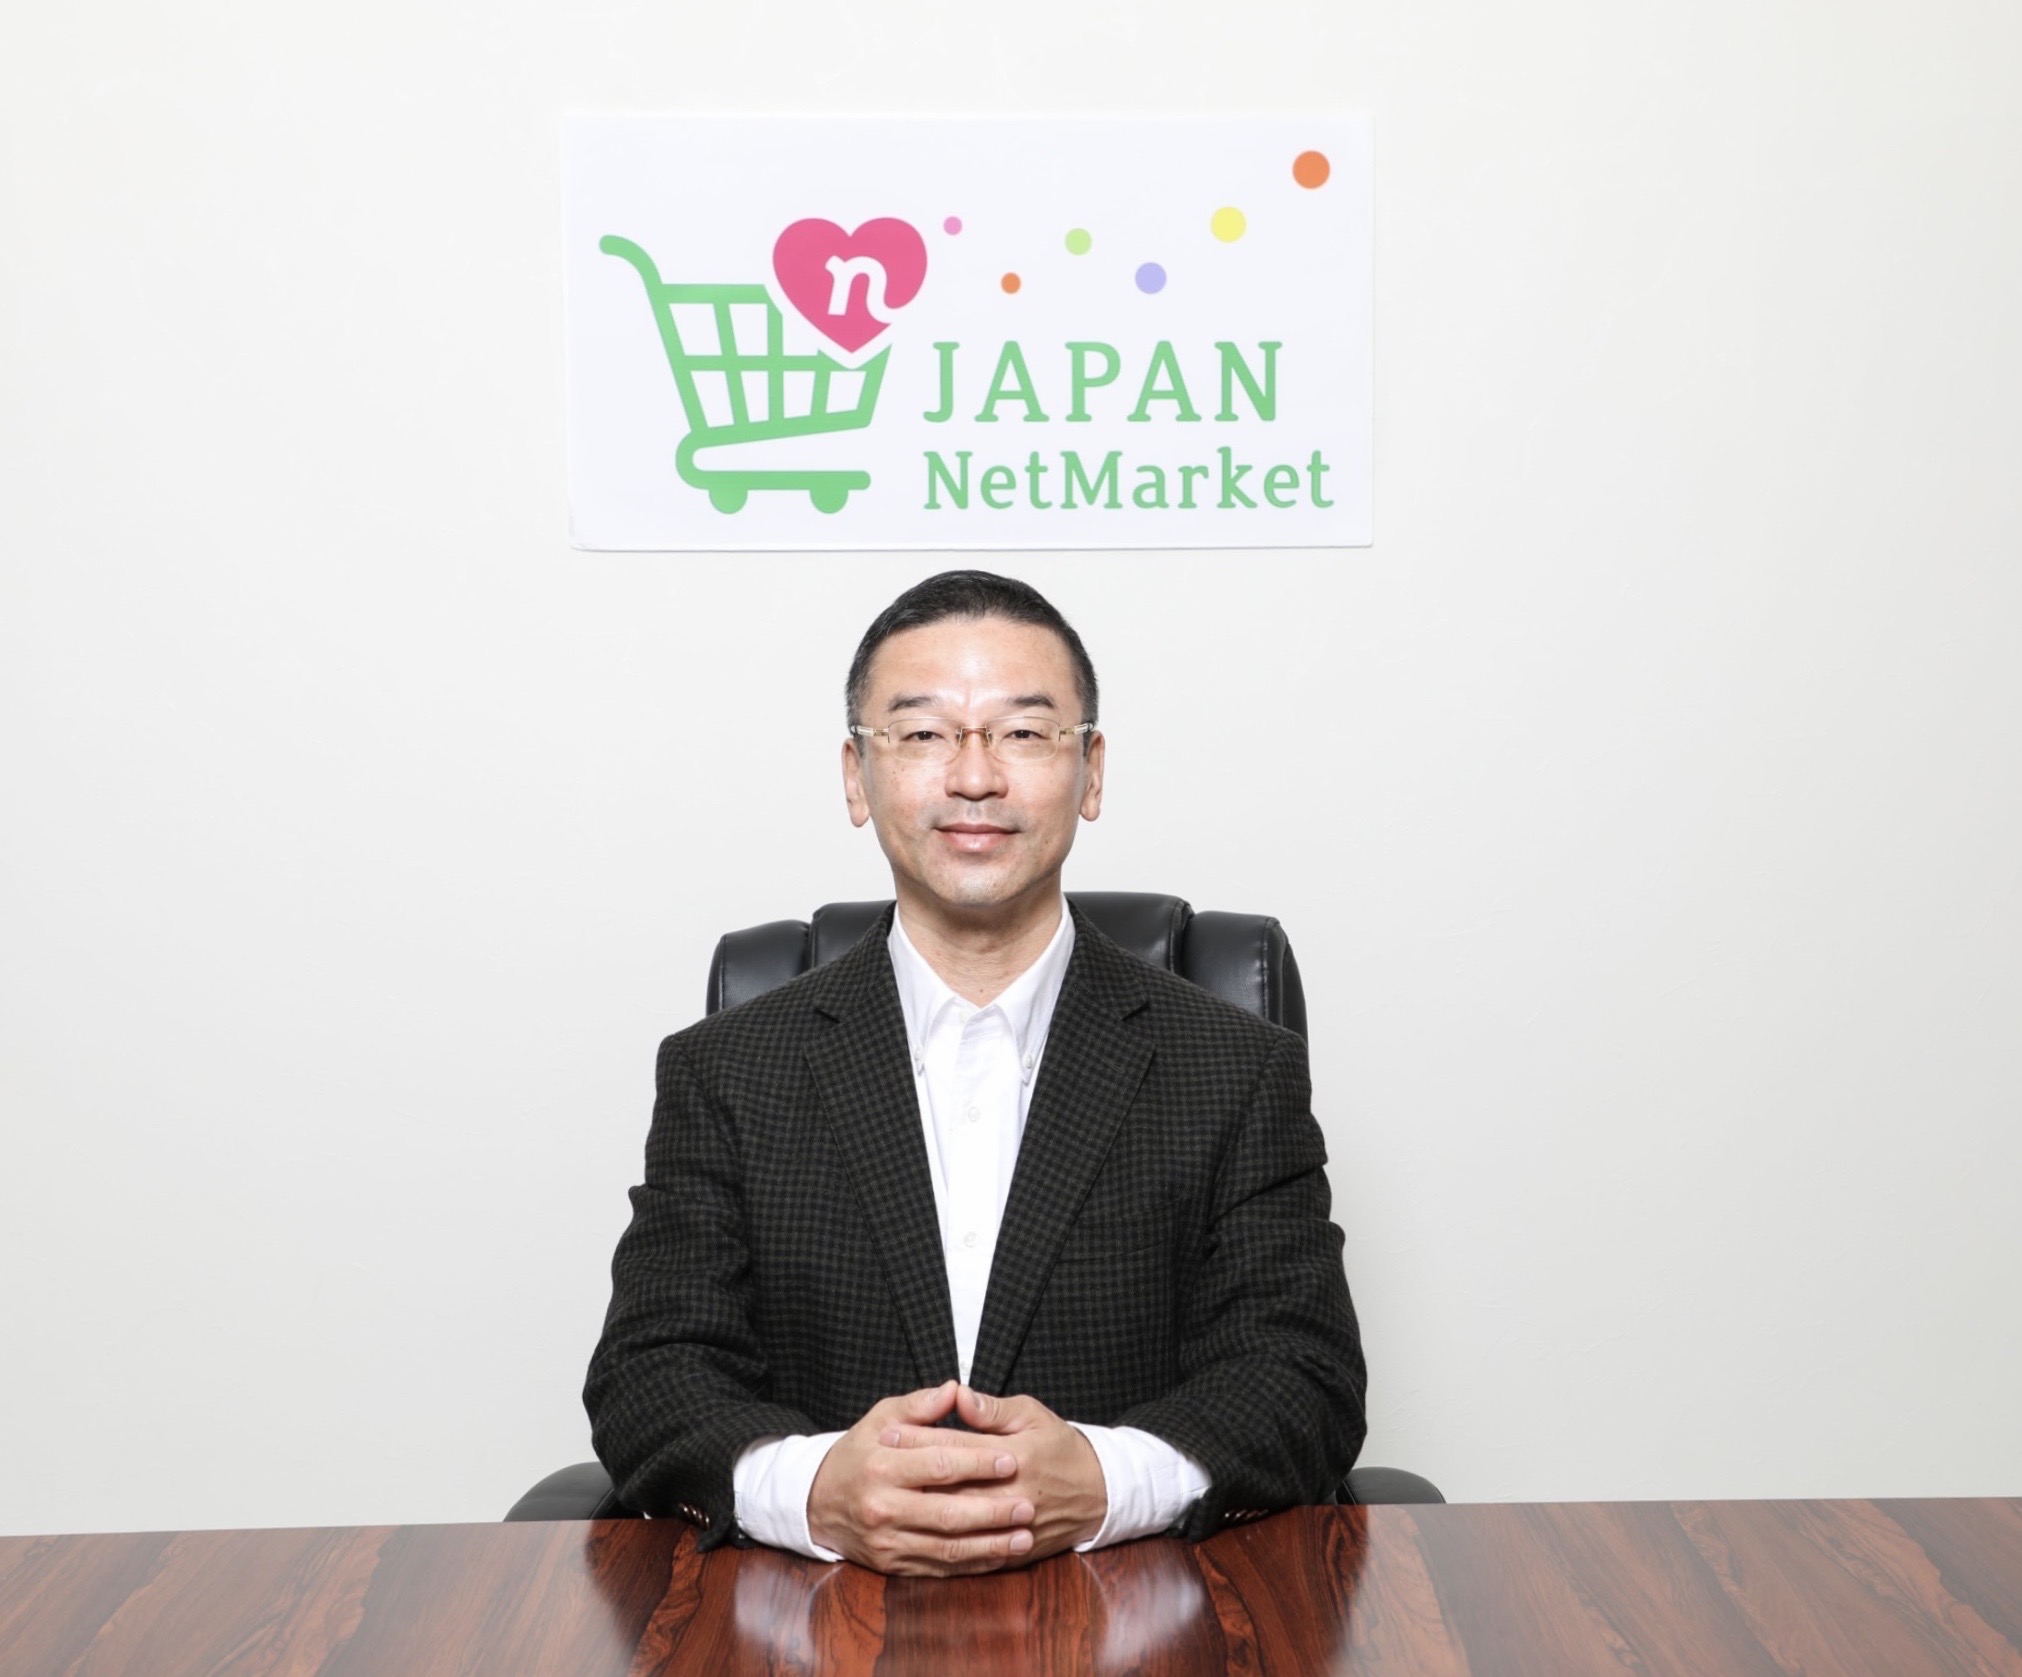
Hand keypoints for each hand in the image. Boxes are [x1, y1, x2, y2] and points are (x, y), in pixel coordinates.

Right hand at [807, 1381, 1036, 1574]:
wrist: (818, 1502)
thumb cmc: (858, 1453)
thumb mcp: (881, 1418)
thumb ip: (920, 1404)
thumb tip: (956, 1389)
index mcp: (881, 1466)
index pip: (937, 1465)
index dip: (976, 1464)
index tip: (1010, 1461)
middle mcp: (882, 1507)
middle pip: (946, 1512)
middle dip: (992, 1512)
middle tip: (1028, 1506)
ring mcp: (886, 1541)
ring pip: (946, 1547)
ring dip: (989, 1545)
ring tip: (1023, 1536)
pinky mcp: (891, 1565)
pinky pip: (937, 1567)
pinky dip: (971, 1564)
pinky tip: (998, 1555)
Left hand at [882, 1386, 1106, 1563]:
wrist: (1099, 1494)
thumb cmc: (1061, 1447)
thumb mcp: (1033, 1415)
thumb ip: (992, 1409)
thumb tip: (957, 1396)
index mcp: (1018, 1455)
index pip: (958, 1446)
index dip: (921, 1437)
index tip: (888, 1431)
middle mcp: (1014, 1493)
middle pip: (951, 1485)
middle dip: (912, 1473)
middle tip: (876, 1464)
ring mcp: (1014, 1526)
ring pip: (958, 1523)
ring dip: (921, 1510)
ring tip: (891, 1499)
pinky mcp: (1015, 1551)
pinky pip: (973, 1554)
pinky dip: (944, 1545)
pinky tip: (919, 1537)